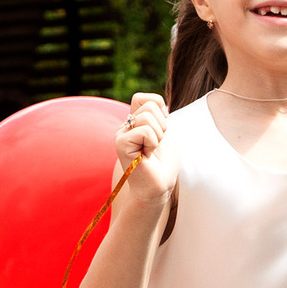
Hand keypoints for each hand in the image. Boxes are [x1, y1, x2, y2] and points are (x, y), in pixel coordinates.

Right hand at [112, 92, 176, 207]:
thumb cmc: (162, 166)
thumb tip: (161, 104)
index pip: (144, 98)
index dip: (159, 108)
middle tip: (156, 145)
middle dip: (162, 126)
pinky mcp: (121, 144)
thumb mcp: (165, 135)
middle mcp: (125, 127)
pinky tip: (146, 156)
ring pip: (147, 117)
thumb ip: (159, 118)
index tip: (162, 128)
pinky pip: (144, 131)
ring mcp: (121, 135)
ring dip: (158, 136)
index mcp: (134, 123)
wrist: (157, 189)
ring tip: (151, 151)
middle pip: (149, 106)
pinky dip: (152, 143)